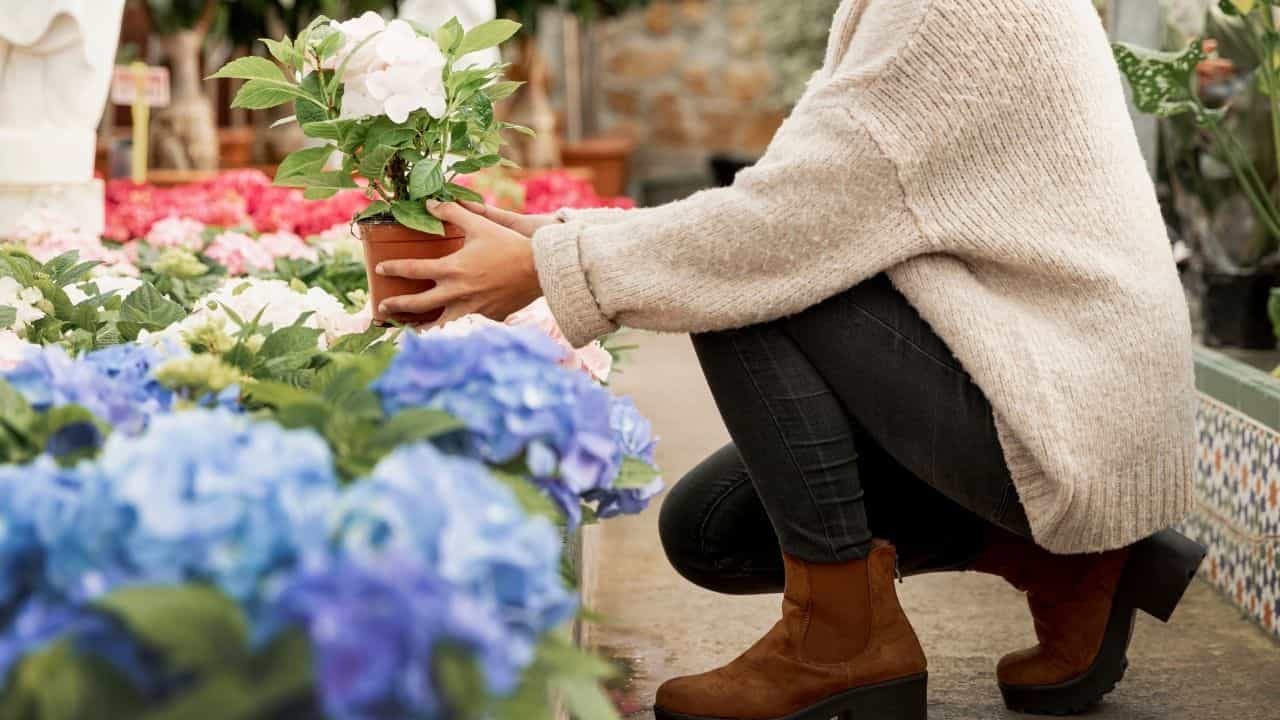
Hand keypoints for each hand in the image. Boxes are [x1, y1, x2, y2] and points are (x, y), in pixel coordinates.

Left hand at [376, 200, 543, 324]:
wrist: (538, 269)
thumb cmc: (508, 244)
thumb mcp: (480, 224)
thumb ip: (452, 213)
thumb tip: (430, 204)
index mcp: (451, 269)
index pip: (412, 270)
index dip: (393, 269)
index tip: (380, 270)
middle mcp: (457, 292)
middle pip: (418, 304)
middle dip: (396, 306)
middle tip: (382, 307)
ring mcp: (472, 308)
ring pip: (441, 323)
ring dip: (422, 327)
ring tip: (410, 331)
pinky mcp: (488, 316)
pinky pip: (470, 320)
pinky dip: (459, 322)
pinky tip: (454, 323)